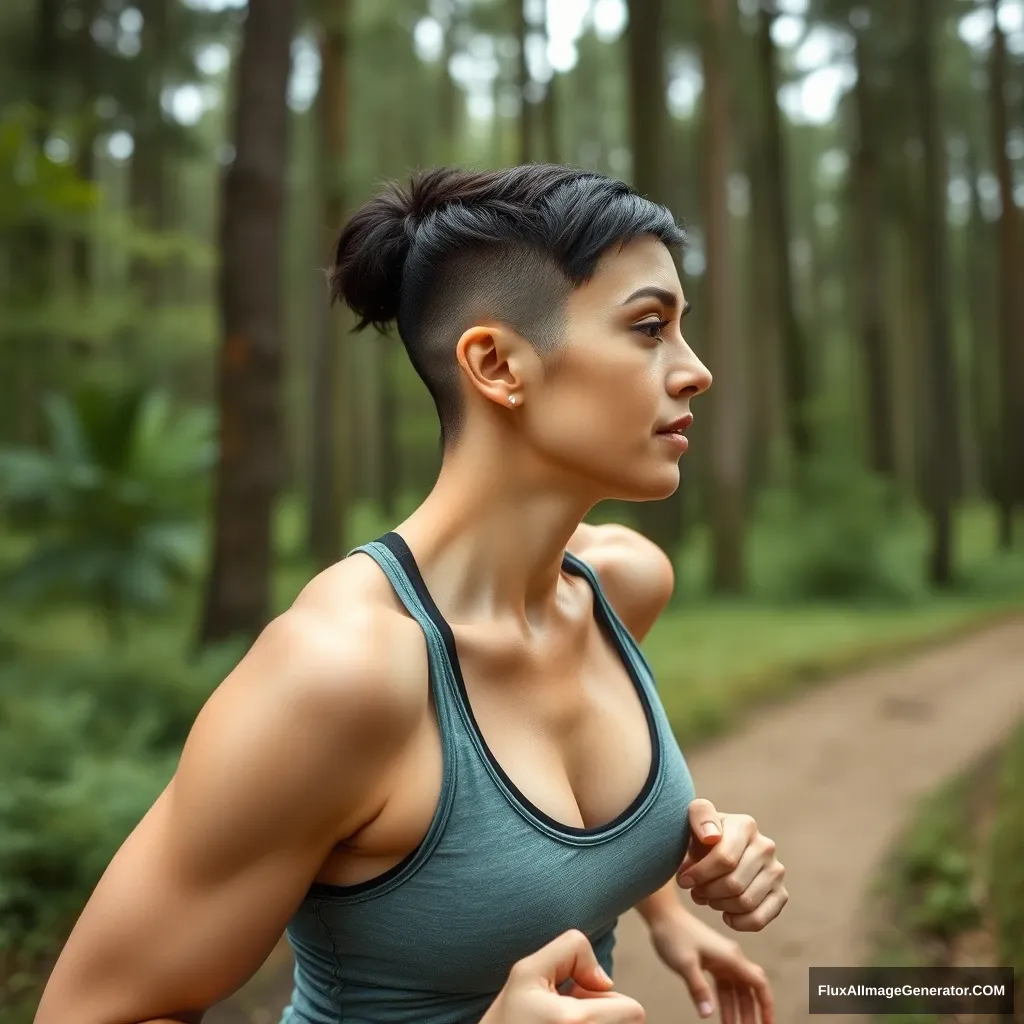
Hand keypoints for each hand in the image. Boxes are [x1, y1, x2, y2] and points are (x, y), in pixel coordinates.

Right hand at [481, 929, 644, 1023]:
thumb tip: (605, 980)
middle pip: (628, 1022)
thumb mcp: (527, 971)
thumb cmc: (506, 1019)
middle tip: (565, 1014)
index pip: (633, 1010)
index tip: (577, 998)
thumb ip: (571, 951)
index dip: (606, 997)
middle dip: (603, 1011)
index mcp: (578, 1022)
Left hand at [649, 907, 772, 1023]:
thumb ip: (698, 989)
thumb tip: (708, 1014)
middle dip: (751, 1013)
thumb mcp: (685, 964)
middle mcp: (730, 958)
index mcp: (731, 957)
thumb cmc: (674, 935)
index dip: (766, 1004)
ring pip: (735, 990)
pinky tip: (719, 1015)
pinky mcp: (712, 961)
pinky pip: (723, 985)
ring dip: (736, 1010)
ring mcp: (721, 960)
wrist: (663, 916)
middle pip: (748, 990)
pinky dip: (724, 1001)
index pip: (759, 983)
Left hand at [677, 799, 787, 931]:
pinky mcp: (780, 894)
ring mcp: (776, 871)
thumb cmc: (700, 834)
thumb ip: (700, 816)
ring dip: (719, 905)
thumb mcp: (694, 817)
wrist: (712, 848)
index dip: (699, 874)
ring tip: (708, 896)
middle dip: (708, 891)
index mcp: (745, 825)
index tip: (684, 879)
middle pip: (734, 884)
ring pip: (745, 903)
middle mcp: (766, 846)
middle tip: (695, 889)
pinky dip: (738, 922)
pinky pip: (759, 920)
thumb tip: (712, 837)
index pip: (725, 859)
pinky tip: (725, 913)